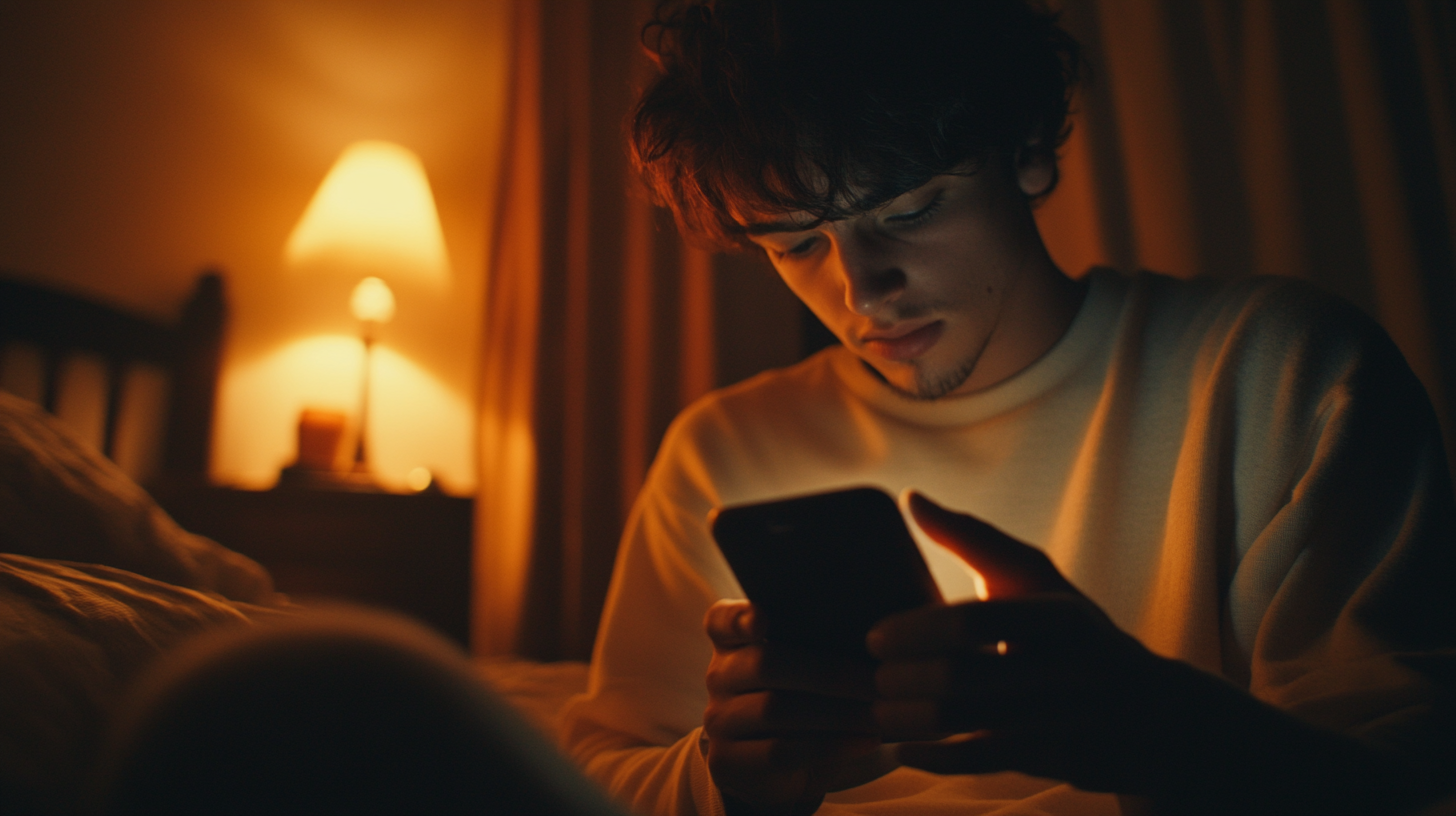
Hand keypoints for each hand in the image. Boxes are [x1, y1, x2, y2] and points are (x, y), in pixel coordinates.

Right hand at [702, 599, 883, 814]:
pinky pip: (780, 751)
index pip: (722, 621)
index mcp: (733, 641)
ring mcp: (719, 719)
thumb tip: (881, 630)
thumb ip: (823, 641)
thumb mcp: (806, 665)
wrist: (778, 766)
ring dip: (836, 712)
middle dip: (827, 673)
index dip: (740, 618)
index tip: (764, 619)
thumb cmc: (805, 697)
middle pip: (765, 664)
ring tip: (878, 714)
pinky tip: (865, 741)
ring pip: (774, 709)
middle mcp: (720, 675)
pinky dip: (830, 746)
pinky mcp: (728, 760)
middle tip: (878, 680)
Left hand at [867, 492, 1193, 794]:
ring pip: (965, 724)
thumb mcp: (1036, 578)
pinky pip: (980, 763)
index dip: (915, 629)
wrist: (1152, 712)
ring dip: (906, 720)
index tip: (874, 636)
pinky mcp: (1055, 760)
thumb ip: (971, 537)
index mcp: (1059, 615)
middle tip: (869, 679)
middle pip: (961, 677)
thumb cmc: (1071, 631)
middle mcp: (1069, 667)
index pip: (973, 620)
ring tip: (876, 713)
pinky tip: (902, 750)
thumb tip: (910, 496)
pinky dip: (933, 758)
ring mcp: (1065, 719)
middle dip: (901, 679)